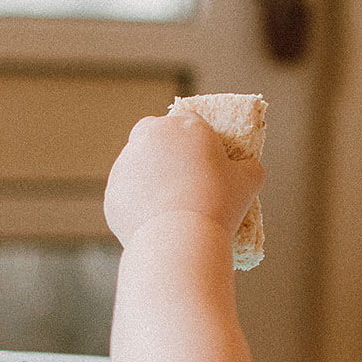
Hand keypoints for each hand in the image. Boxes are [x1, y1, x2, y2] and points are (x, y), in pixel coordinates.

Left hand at [104, 113, 263, 247]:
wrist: (180, 240)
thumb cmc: (219, 206)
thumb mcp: (249, 182)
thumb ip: (248, 166)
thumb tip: (247, 165)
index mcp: (185, 125)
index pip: (188, 120)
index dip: (195, 138)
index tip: (202, 159)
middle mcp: (150, 137)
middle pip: (152, 133)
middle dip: (162, 146)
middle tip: (178, 175)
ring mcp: (126, 164)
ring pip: (134, 163)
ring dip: (146, 175)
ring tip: (167, 204)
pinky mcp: (112, 193)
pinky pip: (125, 194)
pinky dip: (136, 204)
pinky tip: (152, 220)